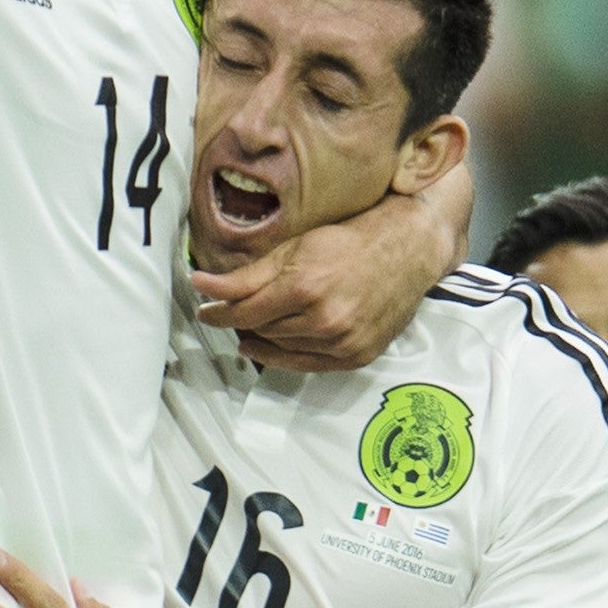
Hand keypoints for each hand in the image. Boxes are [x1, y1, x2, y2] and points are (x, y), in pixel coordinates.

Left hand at [192, 163, 471, 370]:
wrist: (406, 252)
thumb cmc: (349, 242)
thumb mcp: (295, 249)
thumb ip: (247, 275)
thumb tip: (202, 286)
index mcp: (305, 288)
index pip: (246, 312)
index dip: (219, 313)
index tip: (205, 311)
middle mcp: (325, 320)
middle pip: (262, 331)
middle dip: (242, 322)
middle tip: (229, 314)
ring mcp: (343, 342)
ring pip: (282, 350)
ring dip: (262, 340)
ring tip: (252, 326)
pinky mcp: (356, 356)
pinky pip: (307, 365)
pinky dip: (284, 357)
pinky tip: (271, 346)